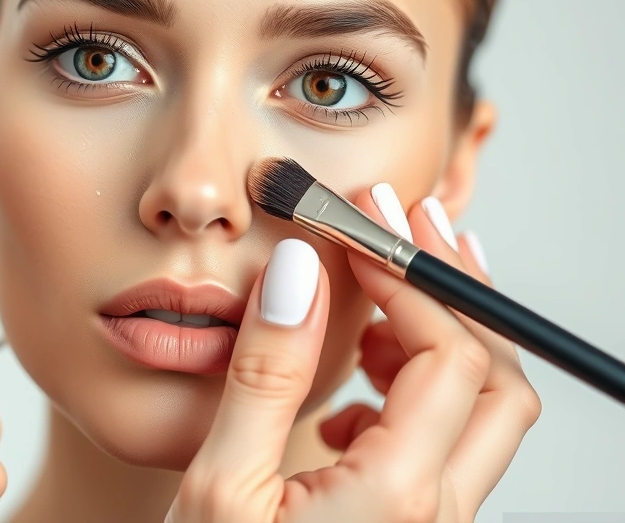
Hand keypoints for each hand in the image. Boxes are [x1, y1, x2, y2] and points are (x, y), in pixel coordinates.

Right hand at [166, 185, 540, 522]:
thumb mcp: (221, 486)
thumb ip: (267, 377)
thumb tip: (301, 272)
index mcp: (396, 496)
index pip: (446, 351)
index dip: (408, 273)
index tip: (355, 222)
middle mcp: (436, 513)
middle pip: (496, 378)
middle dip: (454, 290)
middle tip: (402, 228)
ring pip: (480, 410)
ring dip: (440, 336)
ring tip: (377, 295)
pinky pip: (446, 445)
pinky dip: (413, 388)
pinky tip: (355, 387)